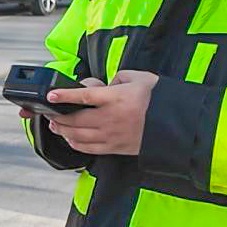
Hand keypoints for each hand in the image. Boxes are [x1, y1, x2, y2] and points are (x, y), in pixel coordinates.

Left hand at [44, 71, 158, 154]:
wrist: (176, 122)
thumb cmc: (158, 98)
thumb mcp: (138, 78)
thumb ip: (117, 78)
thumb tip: (105, 85)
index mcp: (116, 98)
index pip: (83, 96)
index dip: (64, 96)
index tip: (51, 95)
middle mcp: (111, 118)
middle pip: (76, 120)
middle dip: (58, 117)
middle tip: (49, 113)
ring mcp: (112, 135)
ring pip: (79, 136)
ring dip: (63, 131)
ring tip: (55, 126)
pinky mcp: (115, 148)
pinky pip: (89, 149)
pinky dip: (76, 144)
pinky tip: (70, 139)